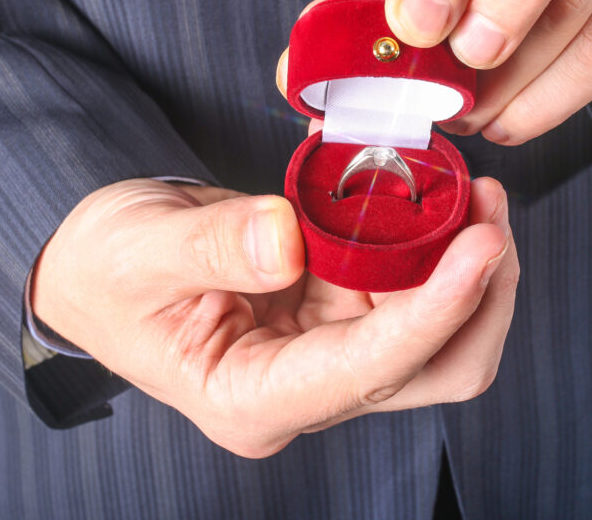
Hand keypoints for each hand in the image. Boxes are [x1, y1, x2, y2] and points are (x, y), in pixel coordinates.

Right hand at [32, 178, 517, 456]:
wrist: (99, 268)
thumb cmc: (106, 272)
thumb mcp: (139, 250)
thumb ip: (213, 245)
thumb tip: (289, 237)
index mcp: (253, 398)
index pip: (369, 371)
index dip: (436, 310)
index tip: (482, 245)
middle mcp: (305, 389)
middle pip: (433, 370)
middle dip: (481, 297)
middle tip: (492, 212)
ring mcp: (327, 353)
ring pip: (437, 334)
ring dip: (469, 268)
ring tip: (474, 194)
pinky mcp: (337, 314)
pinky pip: (408, 289)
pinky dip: (433, 245)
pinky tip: (433, 194)